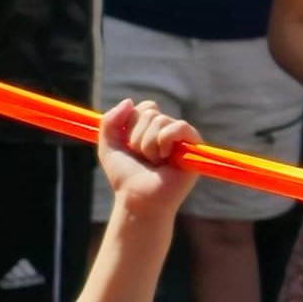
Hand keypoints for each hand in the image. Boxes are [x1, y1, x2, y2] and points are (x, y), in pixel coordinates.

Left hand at [95, 102, 201, 224]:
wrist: (138, 200)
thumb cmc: (126, 177)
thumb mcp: (108, 146)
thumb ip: (109, 121)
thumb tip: (129, 101)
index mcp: (152, 129)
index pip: (143, 108)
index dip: (131, 126)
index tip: (129, 147)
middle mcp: (168, 131)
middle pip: (150, 112)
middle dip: (138, 138)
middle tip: (143, 159)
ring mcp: (182, 139)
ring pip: (160, 121)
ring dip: (148, 145)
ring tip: (154, 163)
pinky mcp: (194, 147)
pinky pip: (179, 127)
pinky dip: (165, 141)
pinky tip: (166, 159)